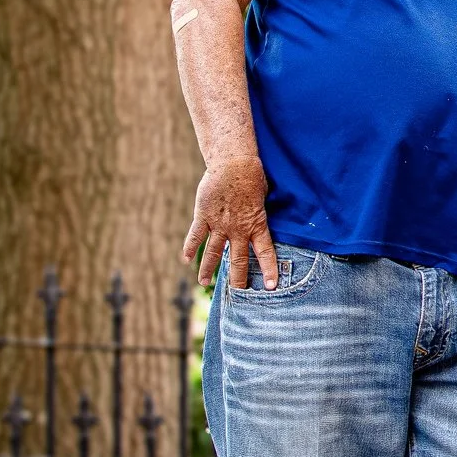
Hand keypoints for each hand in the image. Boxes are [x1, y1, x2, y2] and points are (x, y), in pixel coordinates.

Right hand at [181, 158, 276, 288]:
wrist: (233, 163)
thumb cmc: (252, 177)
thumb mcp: (263, 198)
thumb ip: (258, 214)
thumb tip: (258, 220)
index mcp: (256, 225)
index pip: (265, 253)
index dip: (268, 270)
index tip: (271, 287)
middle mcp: (238, 229)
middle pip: (238, 260)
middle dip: (238, 279)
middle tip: (238, 293)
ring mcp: (219, 224)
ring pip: (213, 253)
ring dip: (208, 270)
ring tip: (204, 284)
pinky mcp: (203, 216)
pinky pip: (196, 236)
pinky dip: (189, 248)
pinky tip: (185, 260)